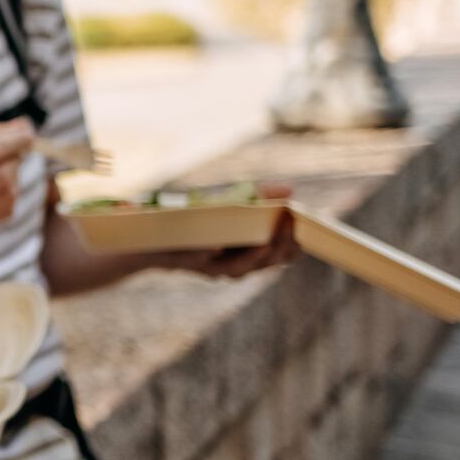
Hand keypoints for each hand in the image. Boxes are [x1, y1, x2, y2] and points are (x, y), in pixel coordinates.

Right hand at [0, 120, 31, 248]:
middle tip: (15, 146)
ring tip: (3, 164)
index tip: (27, 129)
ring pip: (7, 195)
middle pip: (3, 175)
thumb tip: (14, 127)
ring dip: (14, 175)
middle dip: (16, 156)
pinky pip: (2, 213)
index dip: (15, 139)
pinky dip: (9, 195)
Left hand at [162, 184, 299, 278]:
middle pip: (263, 263)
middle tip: (290, 228)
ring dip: (252, 257)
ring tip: (265, 242)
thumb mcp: (232, 204)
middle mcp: (233, 265)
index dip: (292, 249)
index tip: (303, 235)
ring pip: (236, 269)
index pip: (280, 257)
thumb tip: (290, 190)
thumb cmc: (201, 220)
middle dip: (279, 248)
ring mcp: (211, 267)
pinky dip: (208, 254)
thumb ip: (260, 199)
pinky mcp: (186, 262)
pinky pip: (199, 260)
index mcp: (249, 253)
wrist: (155, 236)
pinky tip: (217, 246)